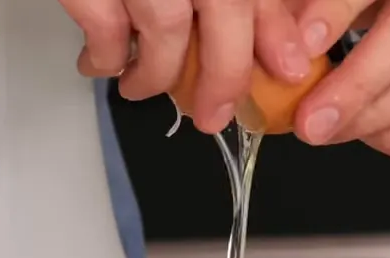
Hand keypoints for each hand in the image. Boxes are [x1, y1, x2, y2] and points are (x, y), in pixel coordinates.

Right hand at [59, 0, 312, 133]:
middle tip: (212, 113)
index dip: (276, 32)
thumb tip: (277, 40)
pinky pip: (107, 32)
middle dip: (225, 75)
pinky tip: (99, 63)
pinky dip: (106, 60)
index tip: (290, 70)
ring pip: (167, 31)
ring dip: (156, 76)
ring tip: (139, 87)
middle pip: (226, 11)